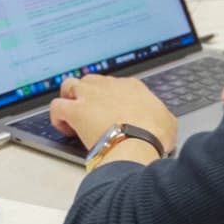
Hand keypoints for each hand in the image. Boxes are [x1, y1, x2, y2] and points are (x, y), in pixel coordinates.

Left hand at [49, 74, 176, 154]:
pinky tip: (65, 128)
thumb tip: (162, 123)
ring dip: (68, 98)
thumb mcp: (167, 122)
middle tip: (90, 112)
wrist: (139, 142)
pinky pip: (56, 107)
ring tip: (72, 116)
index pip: (113, 84)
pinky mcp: (75, 111)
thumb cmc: (154, 134)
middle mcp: (108, 86)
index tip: (109, 112)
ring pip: (69, 85)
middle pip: (90, 80)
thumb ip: (160, 117)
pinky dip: (57, 117)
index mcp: (131, 87)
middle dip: (87, 94)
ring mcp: (90, 96)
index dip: (109, 98)